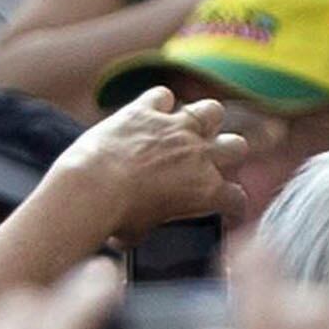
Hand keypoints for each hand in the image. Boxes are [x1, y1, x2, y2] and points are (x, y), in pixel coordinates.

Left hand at [51, 87, 246, 239]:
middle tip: (211, 160)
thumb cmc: (116, 217)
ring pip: (211, 110)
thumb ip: (158, 221)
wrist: (91, 188)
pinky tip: (149, 111)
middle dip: (227, 152)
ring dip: (204, 118)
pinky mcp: (144, 111)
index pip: (236, 197)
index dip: (232, 204)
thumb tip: (142, 226)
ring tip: (191, 127)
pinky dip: (157, 103)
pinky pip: (162, 96)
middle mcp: (198, 155)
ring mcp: (173, 128)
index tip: (226, 206)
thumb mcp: (146, 232)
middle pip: (237, 146)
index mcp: (206, 191)